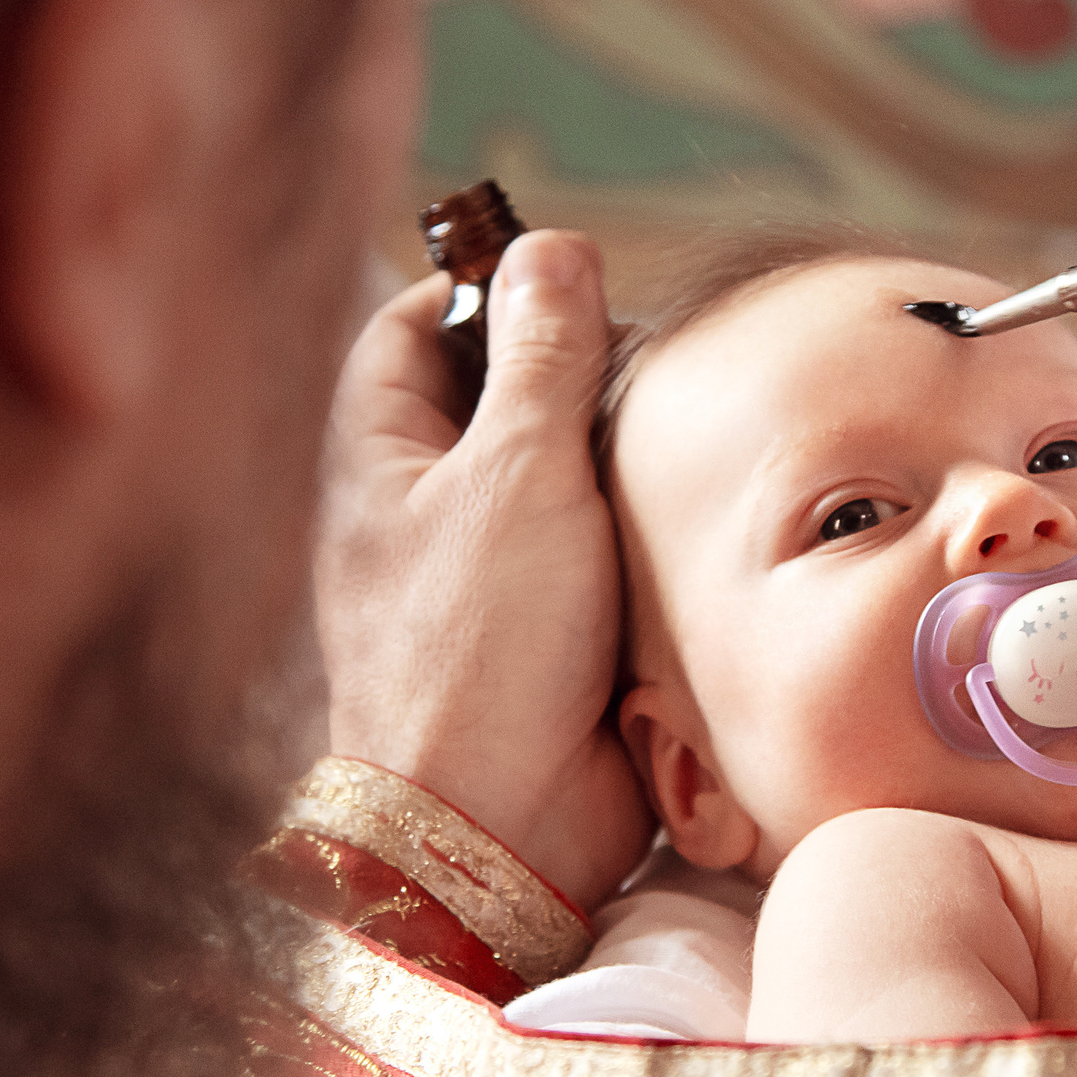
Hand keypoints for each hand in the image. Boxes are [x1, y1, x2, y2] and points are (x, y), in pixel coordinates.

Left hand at [316, 231, 651, 910]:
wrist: (500, 828)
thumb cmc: (479, 649)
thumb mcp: (516, 472)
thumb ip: (544, 357)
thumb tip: (554, 248)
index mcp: (382, 457)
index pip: (414, 327)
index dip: (486, 288)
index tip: (570, 281)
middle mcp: (427, 512)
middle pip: (501, 398)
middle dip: (580, 376)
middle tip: (653, 368)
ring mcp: (490, 579)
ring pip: (564, 481)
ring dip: (623, 465)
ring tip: (683, 445)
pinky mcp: (555, 640)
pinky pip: (603, 562)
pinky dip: (645, 542)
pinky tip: (694, 527)